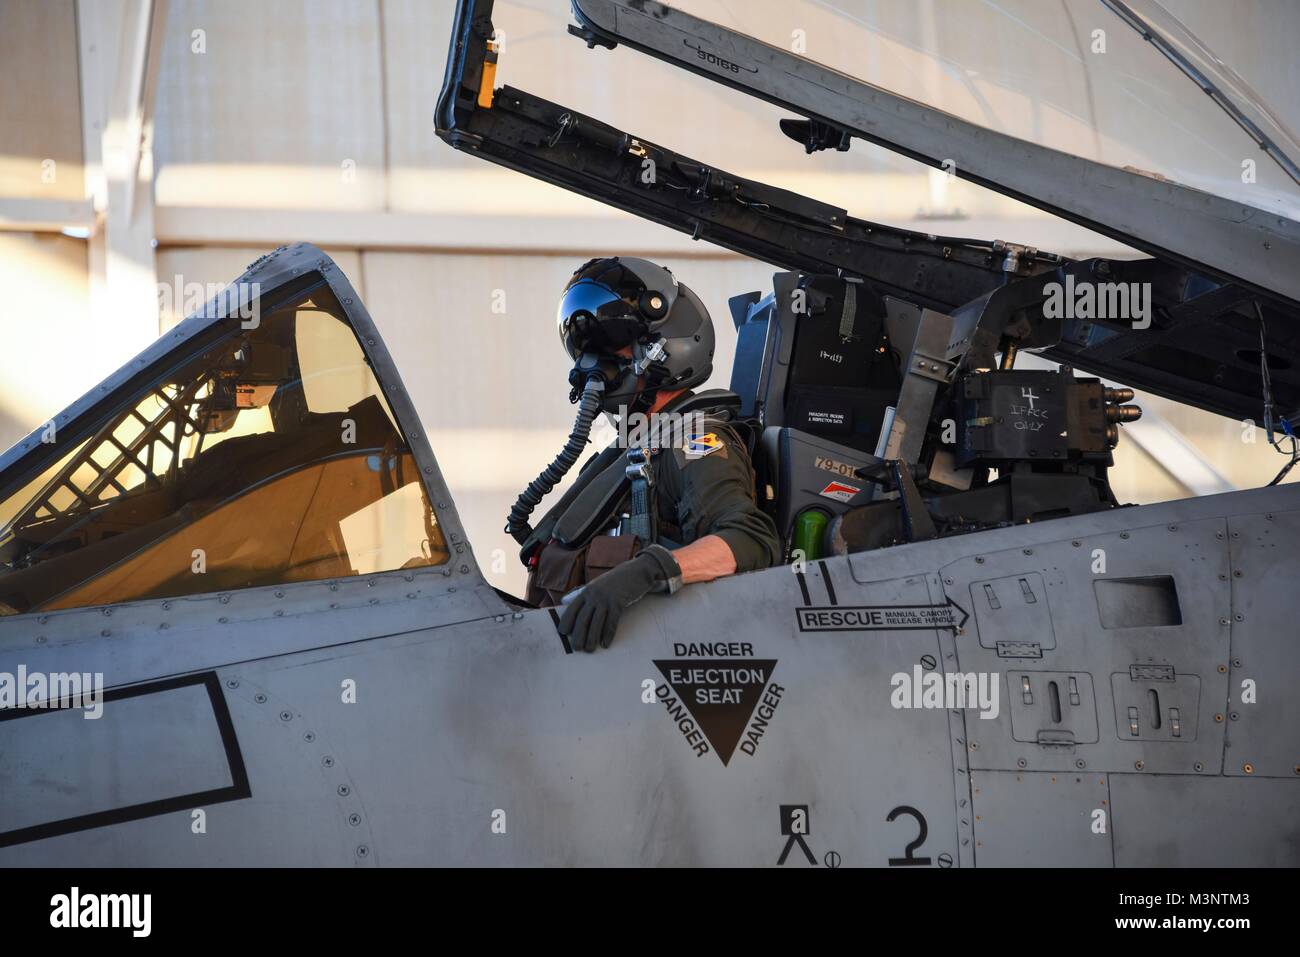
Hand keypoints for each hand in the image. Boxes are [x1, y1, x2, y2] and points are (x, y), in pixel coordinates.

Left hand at [558, 545, 681, 651]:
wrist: (636, 572)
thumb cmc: (615, 581)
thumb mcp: (597, 585)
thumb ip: (584, 595)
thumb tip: (566, 602)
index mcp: (586, 591)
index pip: (572, 608)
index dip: (566, 621)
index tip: (562, 633)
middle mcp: (594, 595)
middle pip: (582, 617)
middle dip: (578, 634)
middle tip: (576, 648)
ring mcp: (606, 598)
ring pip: (596, 622)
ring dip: (592, 637)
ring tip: (589, 649)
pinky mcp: (619, 602)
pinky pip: (611, 621)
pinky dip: (608, 634)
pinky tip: (605, 644)